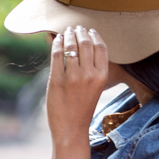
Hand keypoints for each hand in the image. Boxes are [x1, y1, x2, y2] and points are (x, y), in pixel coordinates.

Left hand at [46, 25, 109, 147]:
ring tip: (66, 32)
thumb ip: (93, 68)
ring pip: (70, 45)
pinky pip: (56, 54)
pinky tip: (56, 40)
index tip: (89, 30)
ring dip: (68, 35)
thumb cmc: (83, 109)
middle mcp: (89, 75)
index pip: (100, 47)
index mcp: (102, 76)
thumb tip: (84, 44)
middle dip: (80, 31)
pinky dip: (56, 43)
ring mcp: (72, 77)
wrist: (72, 130)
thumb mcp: (96, 88)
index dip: (94, 35)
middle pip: (85, 42)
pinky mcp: (56, 80)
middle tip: (75, 28)